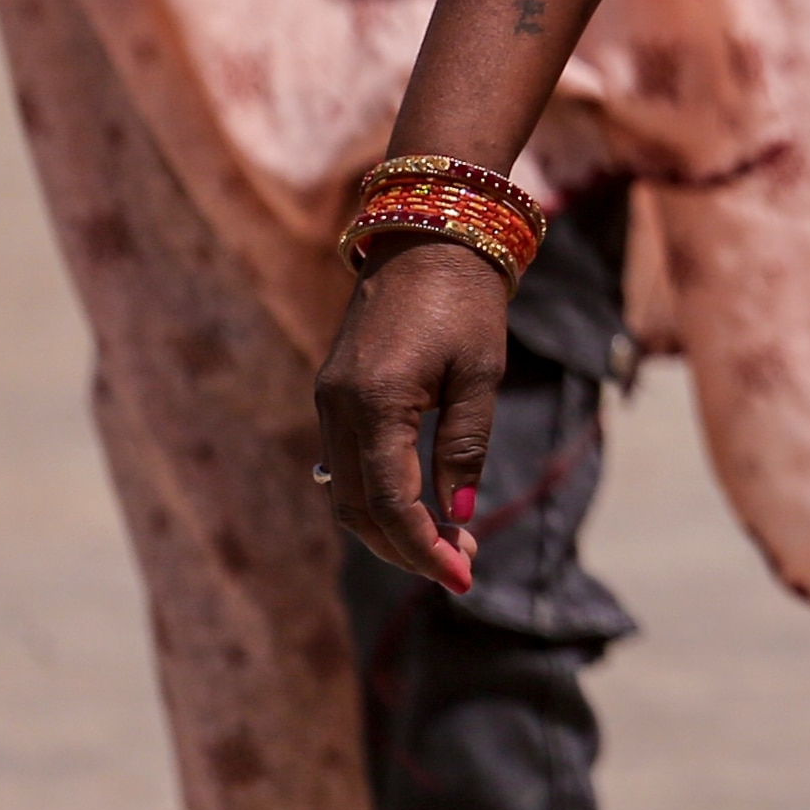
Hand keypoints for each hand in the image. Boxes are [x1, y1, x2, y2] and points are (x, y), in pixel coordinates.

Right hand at [312, 239, 512, 593]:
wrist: (429, 234)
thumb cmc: (466, 299)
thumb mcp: (481, 374)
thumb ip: (466, 445)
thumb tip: (458, 515)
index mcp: (376, 402)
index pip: (392, 503)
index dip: (423, 548)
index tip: (462, 576)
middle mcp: (339, 408)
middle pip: (360, 510)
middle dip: (406, 548)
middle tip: (459, 567)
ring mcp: (328, 401)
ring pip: (346, 493)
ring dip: (390, 527)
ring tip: (445, 545)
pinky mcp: (332, 393)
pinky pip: (345, 463)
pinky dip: (376, 495)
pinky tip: (416, 507)